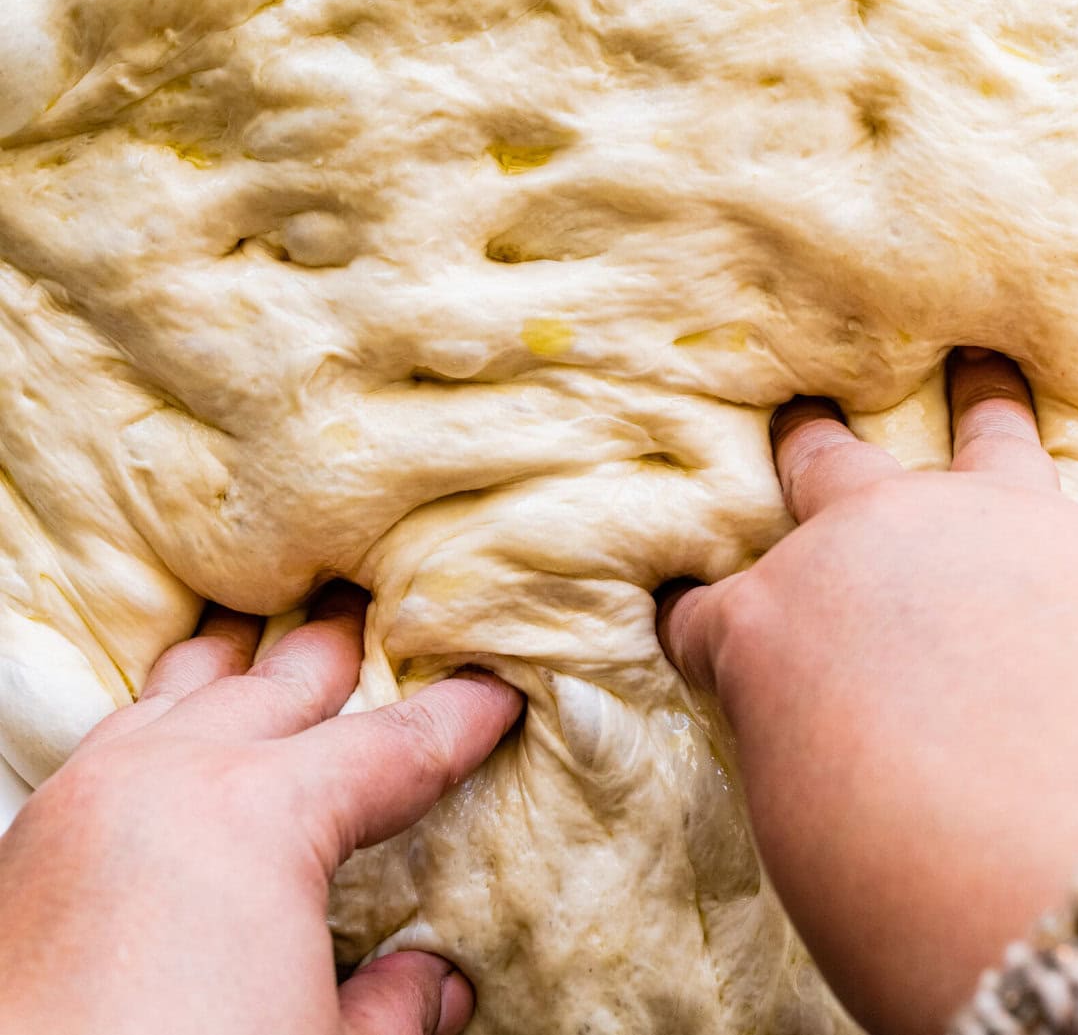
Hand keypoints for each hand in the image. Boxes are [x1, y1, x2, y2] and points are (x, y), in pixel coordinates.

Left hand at [0, 582, 521, 1034]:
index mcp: (265, 814)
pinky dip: (158, 714)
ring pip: (180, 689)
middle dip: (339, 652)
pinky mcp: (31, 837)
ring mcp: (88, 795)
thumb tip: (433, 982)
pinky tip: (166, 731)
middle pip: (280, 686)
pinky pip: (114, 735)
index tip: (500, 690)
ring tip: (261, 640)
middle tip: (375, 614)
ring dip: (236, 667)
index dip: (459, 719)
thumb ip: (391, 1011)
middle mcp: (172, 775)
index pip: (394, 747)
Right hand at [659, 349, 1077, 1034]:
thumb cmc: (901, 878)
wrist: (1059, 867)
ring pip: (994, 440)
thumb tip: (826, 750)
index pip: (705, 615)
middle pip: (831, 471)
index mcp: (775, 623)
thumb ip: (801, 755)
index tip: (681, 611)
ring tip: (985, 367)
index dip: (690, 616)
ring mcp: (1007, 535)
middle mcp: (883, 547)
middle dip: (811, 448)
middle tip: (805, 417)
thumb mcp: (802, 831)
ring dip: (989, 404)